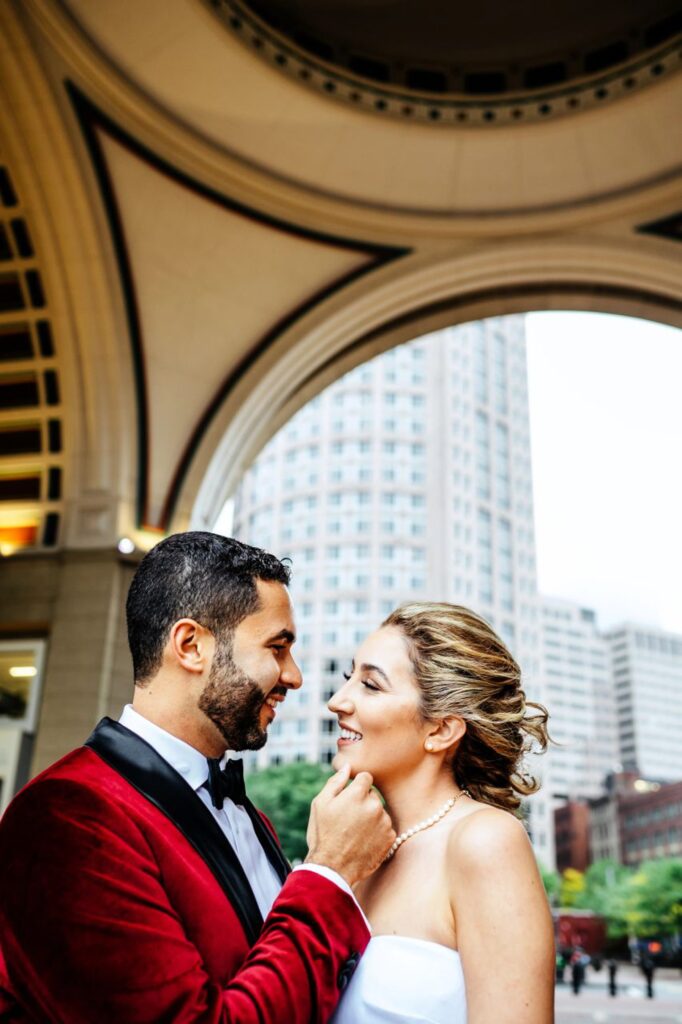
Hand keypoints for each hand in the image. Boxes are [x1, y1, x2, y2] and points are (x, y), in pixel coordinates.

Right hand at [305, 764, 395, 886]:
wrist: (332, 869)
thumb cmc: (323, 835)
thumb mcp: (320, 804)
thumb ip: (335, 782)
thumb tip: (347, 767)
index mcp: (357, 794)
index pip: (366, 777)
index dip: (356, 787)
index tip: (348, 799)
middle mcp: (375, 805)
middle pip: (373, 795)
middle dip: (363, 802)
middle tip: (348, 819)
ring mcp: (384, 822)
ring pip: (380, 811)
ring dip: (371, 817)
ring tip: (355, 833)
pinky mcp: (390, 838)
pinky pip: (386, 827)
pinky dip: (377, 832)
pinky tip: (364, 841)